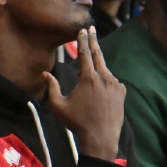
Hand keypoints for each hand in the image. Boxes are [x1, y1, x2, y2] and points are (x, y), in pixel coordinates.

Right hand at [43, 26, 125, 161]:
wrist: (101, 137)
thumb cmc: (77, 122)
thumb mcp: (59, 106)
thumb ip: (52, 87)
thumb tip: (45, 74)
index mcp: (88, 78)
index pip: (85, 53)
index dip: (83, 40)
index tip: (83, 30)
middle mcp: (104, 77)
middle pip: (98, 54)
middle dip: (94, 40)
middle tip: (92, 29)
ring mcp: (115, 84)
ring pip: (105, 70)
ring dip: (98, 67)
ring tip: (90, 73)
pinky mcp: (122, 92)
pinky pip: (113, 81)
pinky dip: (106, 81)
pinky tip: (100, 92)